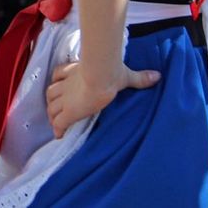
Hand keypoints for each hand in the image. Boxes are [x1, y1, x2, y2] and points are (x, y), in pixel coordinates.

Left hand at [46, 60, 160, 138]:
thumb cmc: (110, 72)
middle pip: (51, 92)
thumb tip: (157, 75)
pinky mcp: (68, 112)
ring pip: (51, 106)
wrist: (101, 77)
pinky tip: (59, 135)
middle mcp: (67, 84)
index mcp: (76, 72)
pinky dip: (57, 129)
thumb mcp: (125, 74)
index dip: (58, 80)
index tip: (59, 84)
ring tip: (56, 120)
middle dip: (52, 99)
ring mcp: (65, 99)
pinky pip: (58, 123)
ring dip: (52, 113)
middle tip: (55, 106)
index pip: (59, 74)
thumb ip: (139, 77)